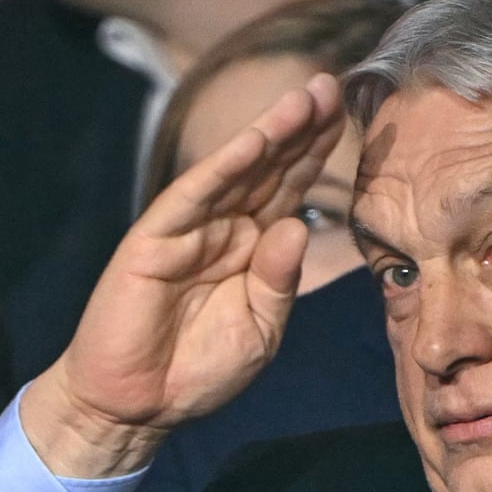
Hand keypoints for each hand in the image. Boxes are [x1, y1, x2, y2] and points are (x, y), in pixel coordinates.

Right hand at [21, 73, 343, 477]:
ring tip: (306, 97)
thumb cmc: (200, 370)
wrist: (139, 405)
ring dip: (272, 133)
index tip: (353, 118)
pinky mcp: (155, 241)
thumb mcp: (260, 329)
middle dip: (303, 129)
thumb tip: (294, 228)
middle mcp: (225, 229)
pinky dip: (224, 167)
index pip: (291, 192)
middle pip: (271, 170)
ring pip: (237, 172)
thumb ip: (279, 281)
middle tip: (335, 85)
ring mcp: (189, 231)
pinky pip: (194, 197)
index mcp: (254, 249)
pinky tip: (256, 140)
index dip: (318, 155)